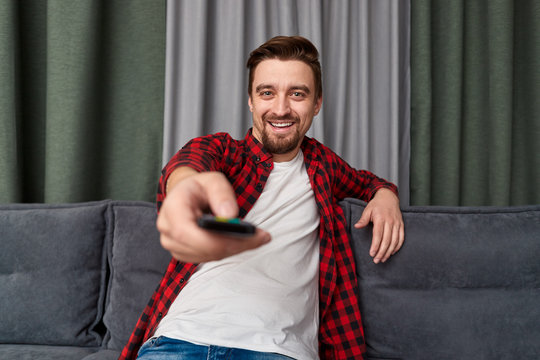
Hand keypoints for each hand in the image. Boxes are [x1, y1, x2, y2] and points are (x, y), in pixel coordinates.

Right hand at [156, 170, 270, 262]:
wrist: (187, 195)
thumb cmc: (200, 187)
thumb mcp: (213, 180)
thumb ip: (221, 193)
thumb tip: (229, 215)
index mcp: (172, 208)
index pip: (187, 233)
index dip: (216, 240)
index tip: (246, 236)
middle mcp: (167, 229)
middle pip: (202, 248)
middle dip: (235, 245)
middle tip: (262, 237)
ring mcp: (173, 244)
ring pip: (208, 256)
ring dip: (235, 249)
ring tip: (257, 238)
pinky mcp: (184, 253)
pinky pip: (209, 258)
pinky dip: (228, 251)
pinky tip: (243, 242)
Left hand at [355, 188, 403, 263]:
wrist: (389, 197)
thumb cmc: (376, 204)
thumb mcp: (367, 210)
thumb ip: (363, 219)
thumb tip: (356, 226)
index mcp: (381, 218)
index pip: (378, 235)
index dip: (375, 245)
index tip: (372, 254)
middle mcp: (390, 222)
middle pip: (387, 240)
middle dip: (382, 252)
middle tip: (377, 260)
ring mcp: (397, 224)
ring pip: (395, 241)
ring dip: (389, 252)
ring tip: (383, 259)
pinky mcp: (401, 225)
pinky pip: (401, 238)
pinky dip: (397, 247)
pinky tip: (392, 252)